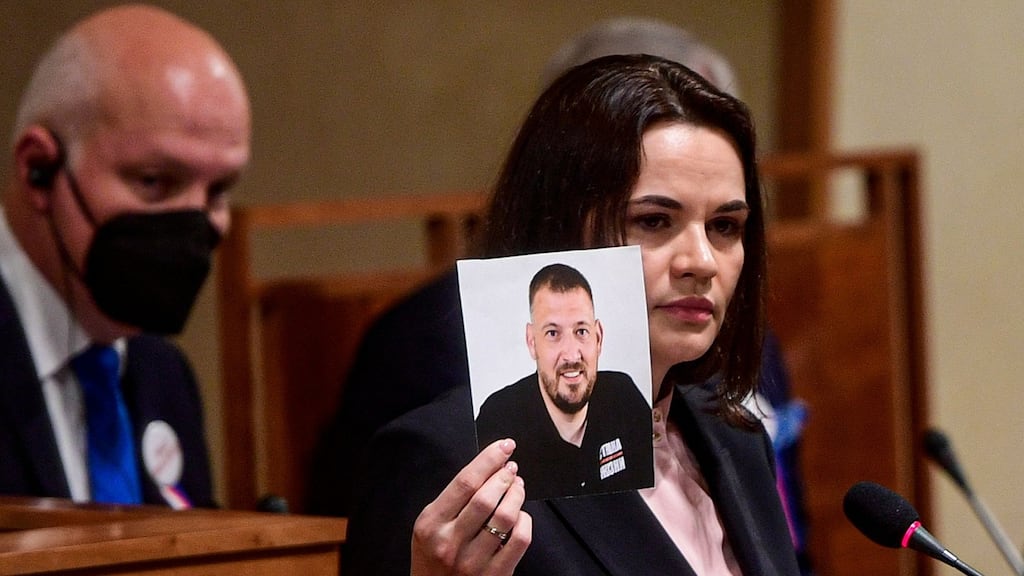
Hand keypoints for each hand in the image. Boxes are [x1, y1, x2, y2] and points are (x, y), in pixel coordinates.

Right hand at [411, 438, 532, 574]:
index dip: (488, 460)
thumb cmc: (433, 559)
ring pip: (506, 517)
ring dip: (517, 495)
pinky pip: (519, 540)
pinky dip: (525, 521)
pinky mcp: (495, 575)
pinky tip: (521, 516)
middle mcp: (450, 542)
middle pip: (486, 497)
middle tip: (511, 468)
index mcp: (431, 524)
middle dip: (504, 476)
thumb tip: (487, 470)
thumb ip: (452, 502)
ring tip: (517, 487)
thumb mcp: (429, 528)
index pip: (465, 482)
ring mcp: (473, 561)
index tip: (504, 446)